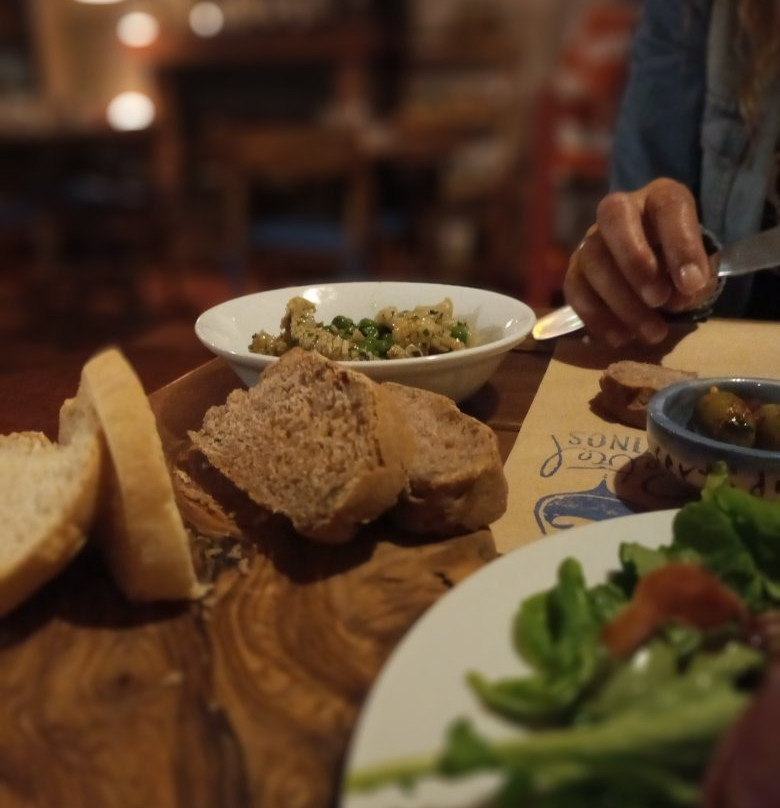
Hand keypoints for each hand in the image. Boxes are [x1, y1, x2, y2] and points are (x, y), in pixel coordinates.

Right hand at [562, 178, 719, 345]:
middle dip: (635, 260)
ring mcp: (592, 239)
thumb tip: (678, 297)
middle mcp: (622, 210)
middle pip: (613, 216)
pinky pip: (575, 290)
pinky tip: (621, 337)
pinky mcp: (575, 271)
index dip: (680, 244)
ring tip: (652, 332)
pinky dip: (597, 318)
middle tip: (658, 299)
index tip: (692, 283)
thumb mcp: (700, 271)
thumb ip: (694, 281)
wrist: (661, 279)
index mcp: (661, 198)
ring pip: (593, 258)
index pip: (668, 205)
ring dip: (621, 300)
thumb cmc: (682, 268)